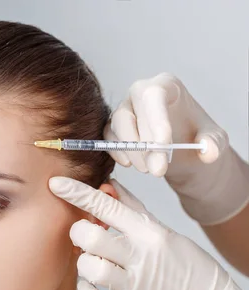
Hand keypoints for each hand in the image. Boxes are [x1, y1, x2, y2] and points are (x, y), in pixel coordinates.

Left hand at [49, 176, 229, 289]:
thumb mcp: (161, 229)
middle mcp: (140, 257)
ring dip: (84, 264)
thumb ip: (130, 208)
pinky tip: (95, 286)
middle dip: (79, 234)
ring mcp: (134, 286)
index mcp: (148, 233)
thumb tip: (106, 184)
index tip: (56, 184)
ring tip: (97, 264)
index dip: (77, 193)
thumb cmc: (182, 263)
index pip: (107, 206)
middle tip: (86, 237)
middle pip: (90, 238)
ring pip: (88, 268)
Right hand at [107, 73, 248, 225]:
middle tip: (158, 169)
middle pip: (133, 111)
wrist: (184, 150)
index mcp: (167, 85)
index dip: (156, 119)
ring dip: (132, 150)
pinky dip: (117, 151)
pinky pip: (108, 136)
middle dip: (144, 143)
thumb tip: (207, 151)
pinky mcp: (115, 125)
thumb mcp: (214, 141)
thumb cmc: (197, 137)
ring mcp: (125, 108)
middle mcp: (141, 92)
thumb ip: (214, 144)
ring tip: (149, 169)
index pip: (155, 95)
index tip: (163, 146)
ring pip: (118, 124)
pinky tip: (130, 163)